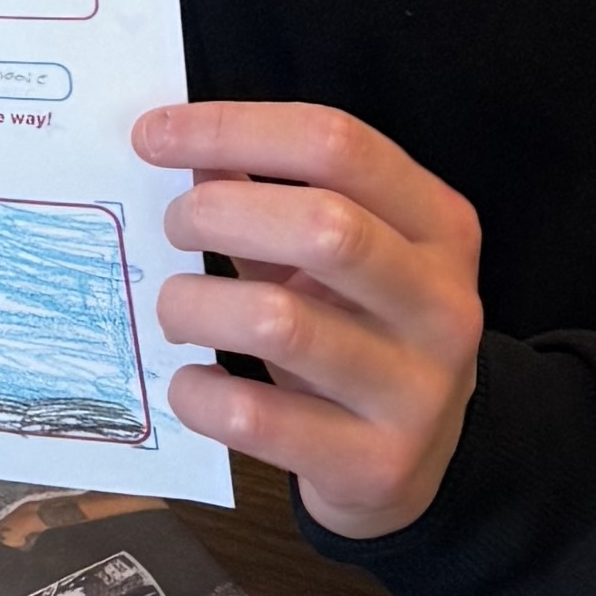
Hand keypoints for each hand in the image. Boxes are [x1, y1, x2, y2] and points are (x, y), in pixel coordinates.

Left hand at [134, 97, 485, 539]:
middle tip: (174, 226)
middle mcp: (442, 304)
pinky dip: (199, 392)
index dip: (236, 129)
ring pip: (281, 322)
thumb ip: (272, 199)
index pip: (339, 145)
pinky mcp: (373, 466)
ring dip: (194, 304)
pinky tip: (191, 383)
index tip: (152, 134)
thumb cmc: (360, 333)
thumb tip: (180, 143)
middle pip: (324, 226)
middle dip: (218, 214)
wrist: (415, 464)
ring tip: (176, 308)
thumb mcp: (338, 257)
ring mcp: (416, 391)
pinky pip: (255, 418)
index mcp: (441, 228)